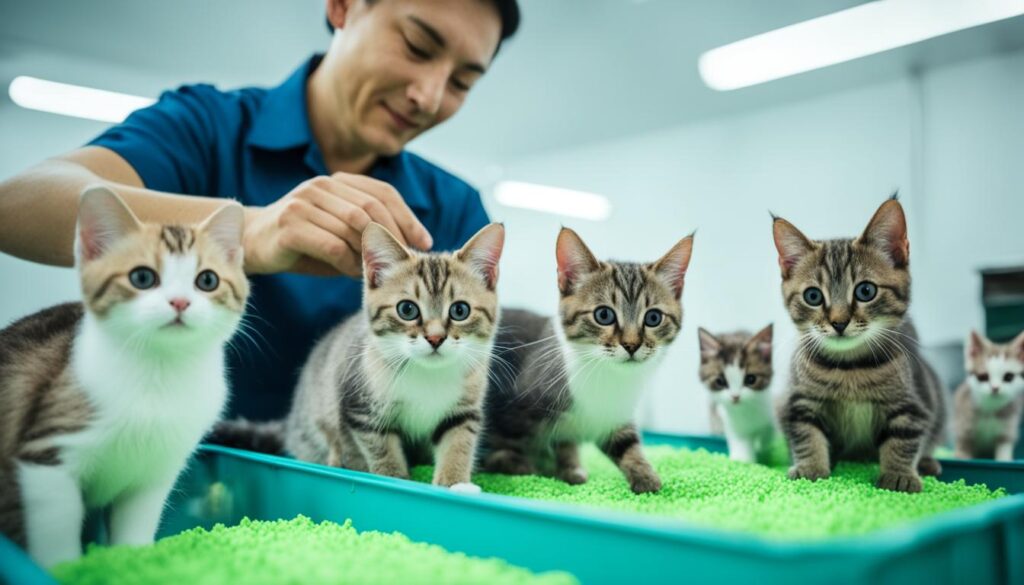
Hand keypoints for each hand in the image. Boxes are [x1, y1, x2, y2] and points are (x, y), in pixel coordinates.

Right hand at [242, 172, 432, 275]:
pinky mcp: (289, 226)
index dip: (407, 216)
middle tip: (407, 260)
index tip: (424, 241)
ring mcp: (303, 204)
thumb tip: (408, 247)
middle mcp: (320, 187)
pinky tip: (354, 274)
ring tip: (378, 271)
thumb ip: (365, 231)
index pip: (382, 192)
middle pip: (371, 208)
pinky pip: (332, 245)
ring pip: (353, 227)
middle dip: (395, 236)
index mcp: (337, 182)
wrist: (250, 242)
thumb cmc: (302, 241)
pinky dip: (349, 263)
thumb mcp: (337, 231)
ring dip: (370, 254)